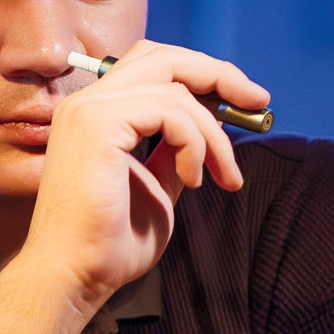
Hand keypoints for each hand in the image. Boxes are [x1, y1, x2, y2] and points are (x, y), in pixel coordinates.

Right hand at [22, 40, 270, 311]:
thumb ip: (173, 152)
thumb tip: (208, 132)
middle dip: (219, 75)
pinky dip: (194, 144)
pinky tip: (193, 180)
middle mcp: (87, 102)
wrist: (74, 275)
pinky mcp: (98, 123)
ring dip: (213, 135)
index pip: (153, 66)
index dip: (201, 75)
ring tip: (221, 176)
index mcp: (95, 113)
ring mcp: (89, 109)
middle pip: (165, 57)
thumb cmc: (107, 244)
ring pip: (176, 89)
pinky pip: (170, 111)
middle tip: (258, 102)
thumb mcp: (156, 186)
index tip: (242, 101)